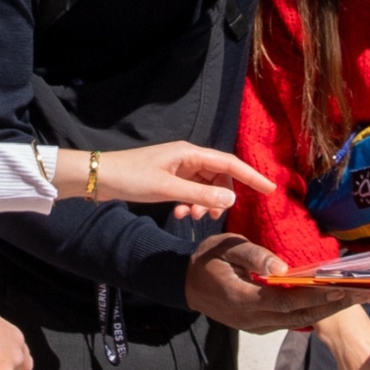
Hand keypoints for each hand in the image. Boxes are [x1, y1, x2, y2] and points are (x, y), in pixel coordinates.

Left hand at [63, 143, 274, 219]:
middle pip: (219, 176)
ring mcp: (178, 168)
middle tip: (209, 215)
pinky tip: (178, 213)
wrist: (100, 177)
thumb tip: (231, 198)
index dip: (251, 176)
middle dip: (220, 196)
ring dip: (203, 202)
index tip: (270, 189)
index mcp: (189, 153)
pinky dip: (189, 202)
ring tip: (190, 216)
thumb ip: (200, 194)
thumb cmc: (131, 177)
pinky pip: (190, 191)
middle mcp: (187, 157)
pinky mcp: (168, 178)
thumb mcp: (167, 189)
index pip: (230, 163)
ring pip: (205, 186)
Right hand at [185, 234, 351, 331]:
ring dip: (324, 310)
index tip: (339, 286)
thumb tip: (283, 267)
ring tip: (350, 297)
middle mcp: (251, 319)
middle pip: (298, 316)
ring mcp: (254, 326)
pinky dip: (309, 312)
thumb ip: (255, 257)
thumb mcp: (227, 248)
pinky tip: (326, 301)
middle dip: (330, 306)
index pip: (286, 301)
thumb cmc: (207, 260)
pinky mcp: (256, 326)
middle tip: (359, 294)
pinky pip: (287, 321)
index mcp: (243, 299)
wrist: (184, 282)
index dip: (314, 296)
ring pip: (295, 322)